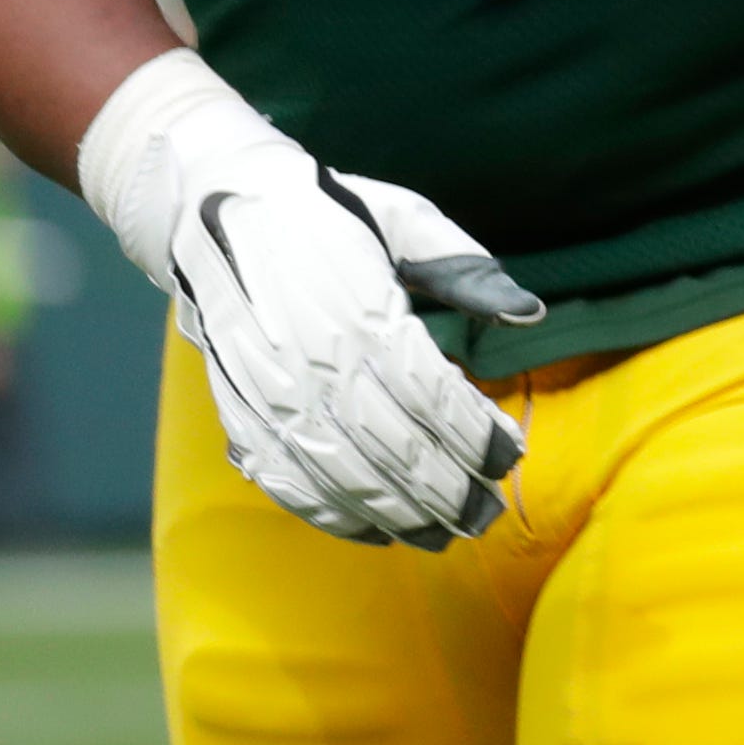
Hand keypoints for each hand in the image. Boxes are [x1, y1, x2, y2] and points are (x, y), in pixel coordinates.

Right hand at [77, 49, 542, 548]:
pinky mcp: (236, 413)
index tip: (512, 457)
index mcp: (359, 311)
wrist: (212, 209)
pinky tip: (374, 530)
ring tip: (443, 535)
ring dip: (397, 515)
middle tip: (487, 514)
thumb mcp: (404, 219)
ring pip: (340, 477)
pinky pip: (285, 481)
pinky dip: (331, 515)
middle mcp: (311, 362)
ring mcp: (267, 394)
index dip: (475, 435)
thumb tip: (531, 313)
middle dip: (447, 490)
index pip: (430, 396)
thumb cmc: (326, 214)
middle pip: (392, 448)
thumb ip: (467, 270)